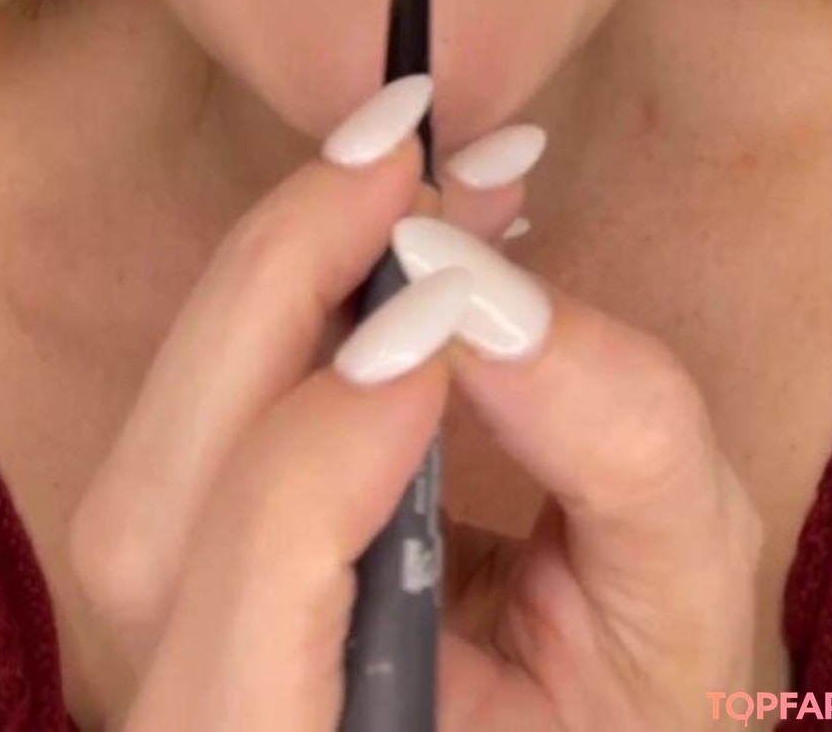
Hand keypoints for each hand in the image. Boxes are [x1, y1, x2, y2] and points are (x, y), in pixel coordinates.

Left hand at [69, 75, 761, 729]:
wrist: (572, 727)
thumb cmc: (639, 711)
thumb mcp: (687, 616)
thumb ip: (629, 462)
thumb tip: (490, 291)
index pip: (236, 674)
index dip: (307, 474)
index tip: (444, 303)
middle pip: (144, 527)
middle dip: (263, 303)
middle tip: (399, 157)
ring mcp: (188, 653)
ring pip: (151, 460)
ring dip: (274, 280)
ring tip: (416, 174)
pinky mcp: (200, 566)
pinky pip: (197, 426)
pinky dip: (284, 304)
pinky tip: (390, 230)